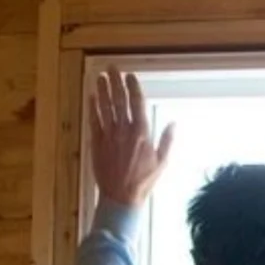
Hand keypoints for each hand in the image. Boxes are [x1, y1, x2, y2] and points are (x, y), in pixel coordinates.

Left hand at [88, 69, 173, 207]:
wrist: (121, 196)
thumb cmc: (143, 181)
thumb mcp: (162, 163)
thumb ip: (167, 141)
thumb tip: (173, 123)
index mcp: (141, 133)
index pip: (136, 103)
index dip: (132, 86)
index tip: (129, 75)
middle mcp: (124, 130)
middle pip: (119, 100)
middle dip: (115, 82)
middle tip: (112, 68)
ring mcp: (109, 135)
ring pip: (104, 106)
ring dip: (102, 90)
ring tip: (100, 76)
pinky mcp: (97, 142)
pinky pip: (94, 120)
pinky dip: (92, 107)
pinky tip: (92, 96)